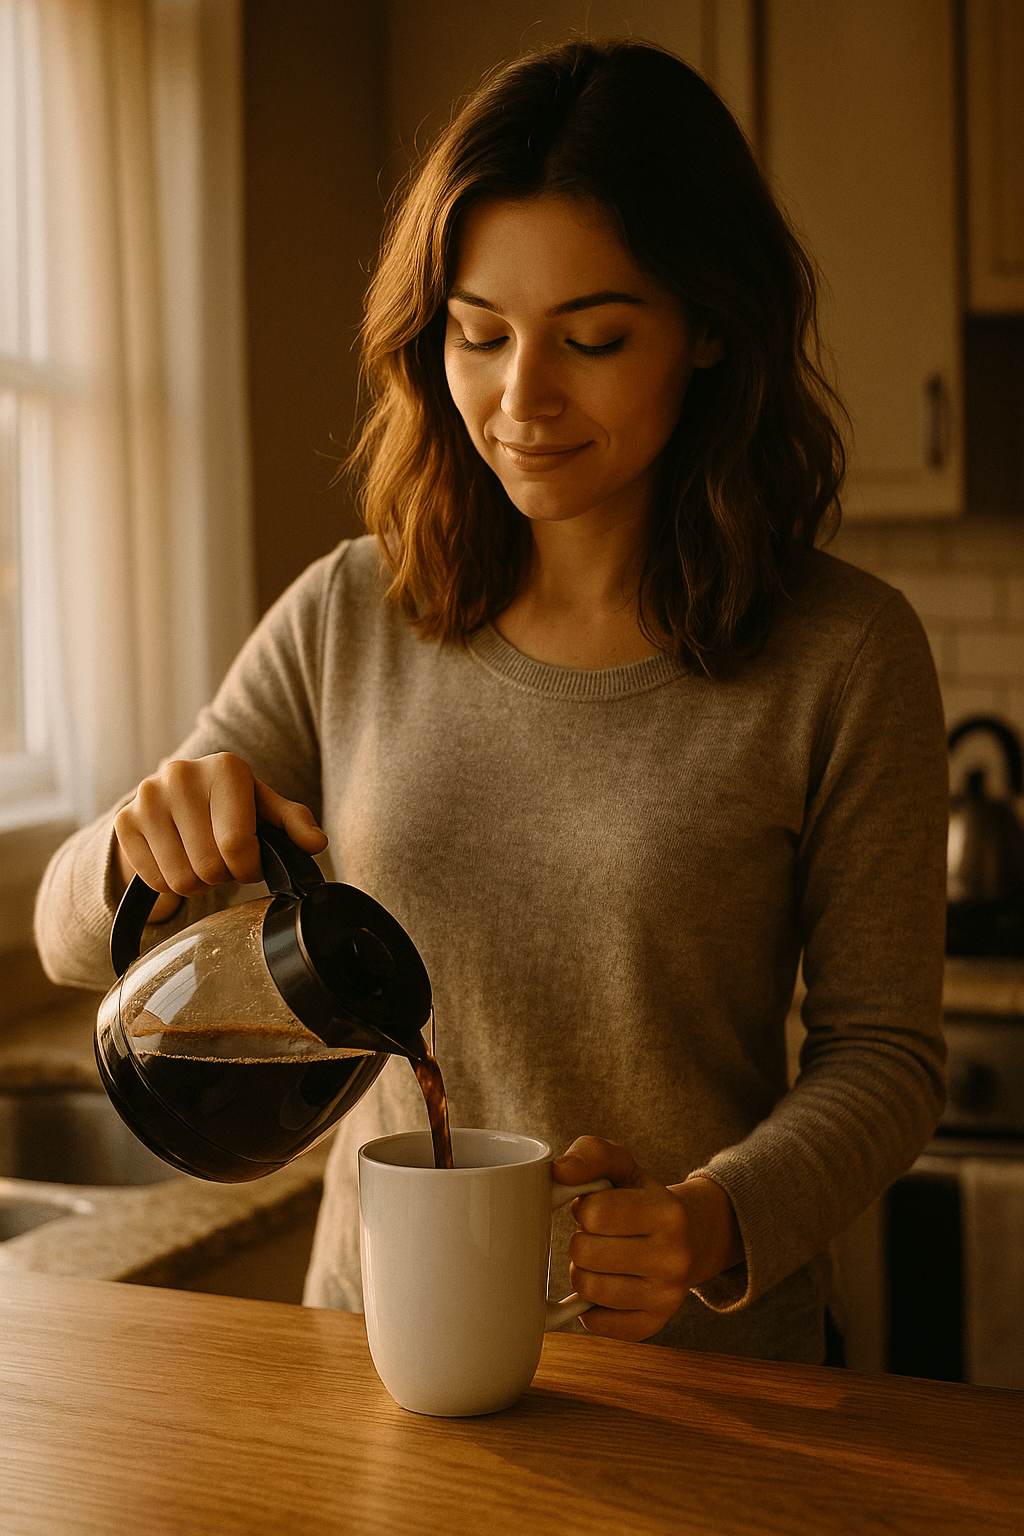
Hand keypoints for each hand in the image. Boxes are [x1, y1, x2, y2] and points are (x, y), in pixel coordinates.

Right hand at [113, 752, 326, 921]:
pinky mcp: (125, 821)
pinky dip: (169, 882)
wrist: (174, 798)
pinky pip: (155, 881)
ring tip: (201, 860)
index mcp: (226, 768)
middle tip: (222, 862)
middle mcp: (182, 775)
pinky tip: (176, 859)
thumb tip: (316, 844)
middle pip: (210, 867)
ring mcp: (148, 797)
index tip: (249, 863)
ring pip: (181, 880)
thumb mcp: (264, 808)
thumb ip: (293, 823)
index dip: (249, 869)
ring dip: (198, 883)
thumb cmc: (229, 806)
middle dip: (223, 877)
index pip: (238, 846)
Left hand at [553, 1135, 743, 1341]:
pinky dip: (588, 1306)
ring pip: (588, 1289)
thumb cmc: (640, 1198)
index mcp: (668, 1213)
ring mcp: (666, 1297)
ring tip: (599, 1259)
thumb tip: (559, 1171)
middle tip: (596, 1236)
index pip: (596, 1213)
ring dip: (582, 1272)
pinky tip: (604, 1286)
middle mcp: (675, 1258)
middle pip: (586, 1253)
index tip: (595, 1207)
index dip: (584, 1208)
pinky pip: (596, 1324)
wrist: (687, 1238)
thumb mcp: (623, 1165)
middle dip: (580, 1240)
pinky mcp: (653, 1324)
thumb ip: (591, 1154)